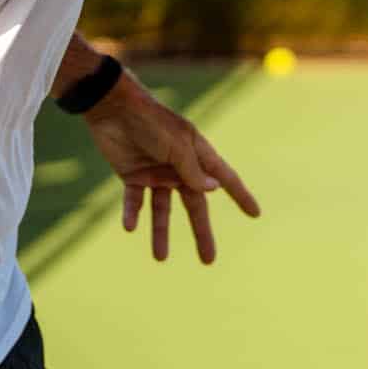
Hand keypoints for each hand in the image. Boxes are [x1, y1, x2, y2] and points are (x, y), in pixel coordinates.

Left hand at [81, 70, 259, 263]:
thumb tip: (215, 190)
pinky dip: (133, 214)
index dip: (240, 196)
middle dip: (201, 232)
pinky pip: (135, 201)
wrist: (112, 108)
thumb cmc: (151, 122)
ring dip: (160, 232)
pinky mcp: (132, 175)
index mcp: (197, 155)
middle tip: (208, 260)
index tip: (255, 213)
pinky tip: (130, 228)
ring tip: (160, 258)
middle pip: (194, 205)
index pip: (224, 179)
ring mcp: (156, 173)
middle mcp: (179, 167)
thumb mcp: (177, 146)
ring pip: (163, 210)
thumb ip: (193, 171)